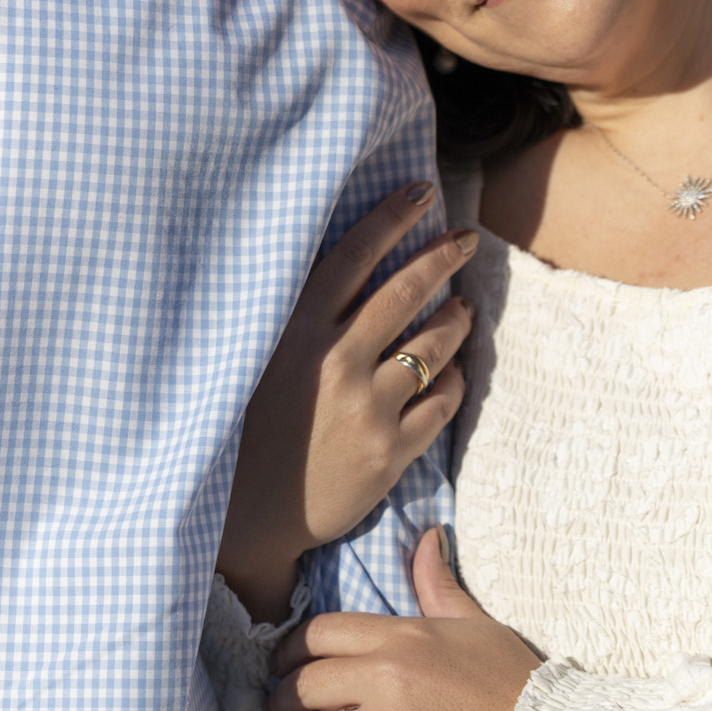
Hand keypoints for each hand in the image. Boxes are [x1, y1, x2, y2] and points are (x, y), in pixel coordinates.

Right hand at [217, 186, 476, 622]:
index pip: (353, 256)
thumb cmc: (246, 431)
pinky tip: (452, 371)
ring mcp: (367, 409)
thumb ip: (297, 318)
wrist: (246, 519)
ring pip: (435, 345)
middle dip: (442, 256)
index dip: (391, 217)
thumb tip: (338, 262)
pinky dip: (454, 379)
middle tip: (465, 238)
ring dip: (456, 318)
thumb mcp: (258, 361)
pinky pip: (444, 401)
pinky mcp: (390, 452)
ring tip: (462, 308)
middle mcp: (335, 364)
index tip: (422, 192)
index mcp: (296, 334)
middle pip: (405, 292)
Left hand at [268, 529, 540, 710]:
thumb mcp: (477, 625)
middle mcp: (387, 680)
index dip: (290, 650)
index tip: (280, 665)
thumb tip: (427, 538)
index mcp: (403, 637)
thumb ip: (439, 587)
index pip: (321, 634)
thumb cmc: (516, 680)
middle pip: (305, 686)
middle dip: (280, 701)